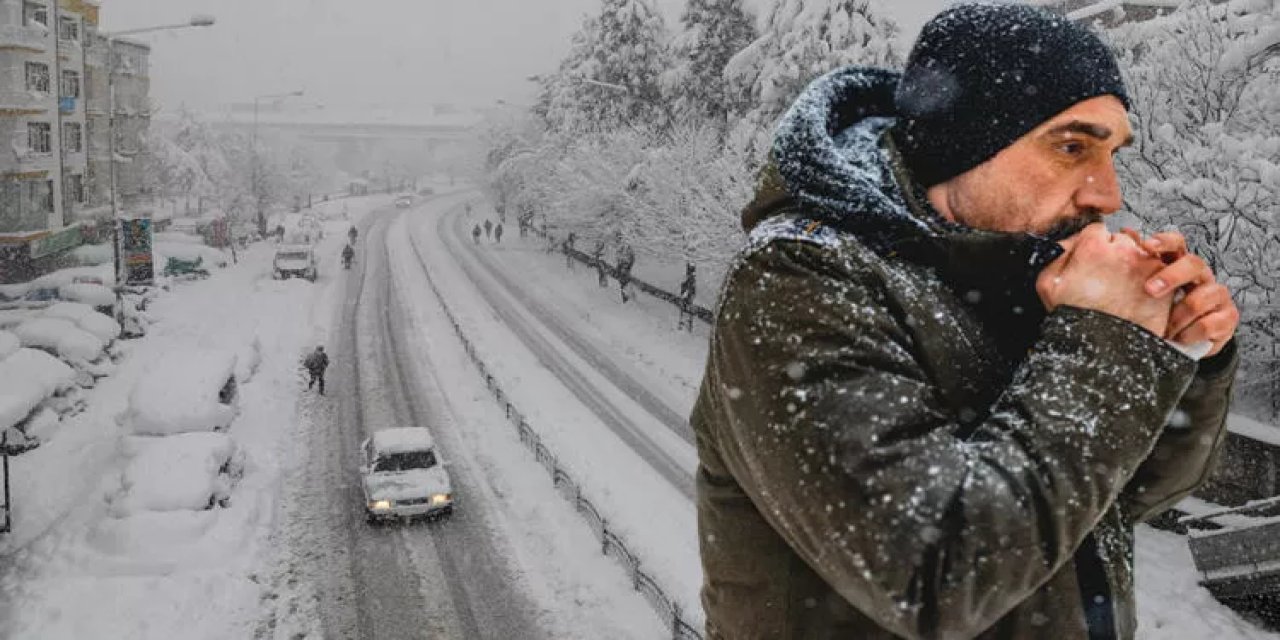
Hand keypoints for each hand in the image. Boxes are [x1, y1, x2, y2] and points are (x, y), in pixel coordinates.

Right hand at [1037, 224, 1174, 335]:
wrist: (1101, 350)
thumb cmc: (1073, 318)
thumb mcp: (1047, 283)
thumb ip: (1058, 253)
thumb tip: (1071, 241)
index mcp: (1094, 247)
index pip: (1097, 231)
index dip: (1093, 247)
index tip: (1092, 261)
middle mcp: (1124, 251)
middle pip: (1123, 239)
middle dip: (1116, 254)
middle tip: (1107, 277)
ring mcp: (1148, 267)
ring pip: (1144, 255)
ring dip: (1136, 267)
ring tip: (1124, 290)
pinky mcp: (1165, 285)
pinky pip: (1161, 275)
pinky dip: (1153, 285)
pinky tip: (1137, 299)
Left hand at [1118, 228, 1238, 356]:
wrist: (1186, 342)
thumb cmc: (1164, 311)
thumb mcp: (1147, 291)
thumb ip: (1139, 266)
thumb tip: (1126, 233)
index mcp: (1179, 265)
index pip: (1177, 244)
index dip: (1164, 241)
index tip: (1146, 246)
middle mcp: (1201, 276)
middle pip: (1193, 264)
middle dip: (1171, 276)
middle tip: (1150, 290)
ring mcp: (1217, 295)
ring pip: (1200, 298)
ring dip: (1177, 317)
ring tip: (1164, 330)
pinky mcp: (1228, 317)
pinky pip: (1208, 324)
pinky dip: (1189, 334)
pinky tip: (1179, 339)